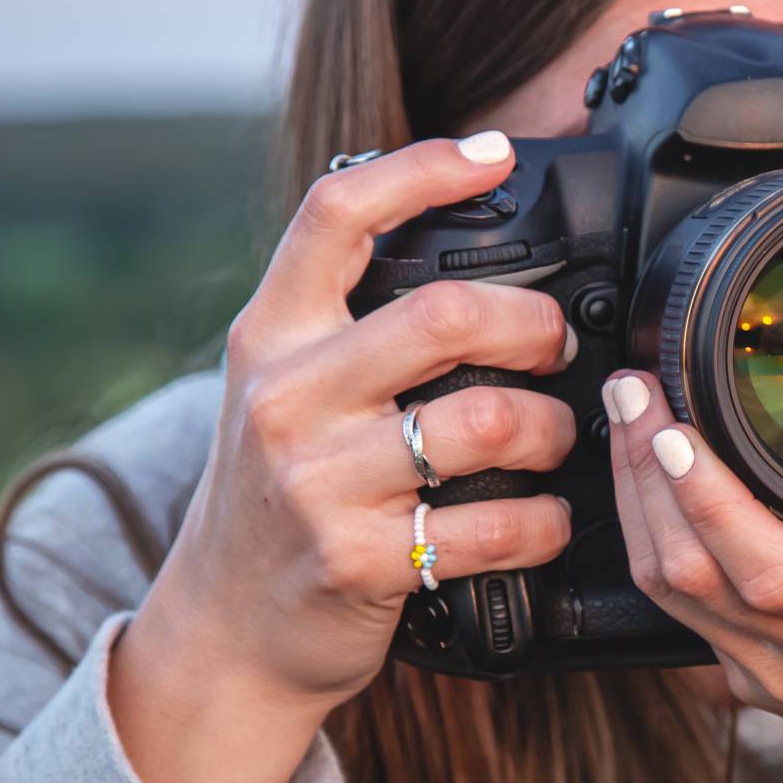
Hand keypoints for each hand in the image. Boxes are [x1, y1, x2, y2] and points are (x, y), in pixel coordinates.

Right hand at [111, 134, 577, 782]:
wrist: (225, 629)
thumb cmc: (281, 493)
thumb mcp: (283, 387)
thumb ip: (348, 323)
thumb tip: (468, 251)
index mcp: (270, 336)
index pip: (336, 215)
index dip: (421, 167)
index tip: (492, 153)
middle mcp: (286, 398)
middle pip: (447, 315)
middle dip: (536, 326)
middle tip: (557, 345)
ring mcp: (319, 483)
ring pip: (489, 421)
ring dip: (553, 429)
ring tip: (557, 439)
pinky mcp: (358, 562)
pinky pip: (496, 526)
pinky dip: (546, 521)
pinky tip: (548, 517)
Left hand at [604, 284, 782, 761]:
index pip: (763, 565)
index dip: (705, 497)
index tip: (674, 421)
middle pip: (688, 572)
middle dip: (644, 474)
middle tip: (632, 388)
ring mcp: (774, 673)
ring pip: (671, 595)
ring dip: (637, 506)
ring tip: (629, 422)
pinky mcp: (754, 683)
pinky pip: (682, 616)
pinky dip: (657, 546)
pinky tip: (651, 490)